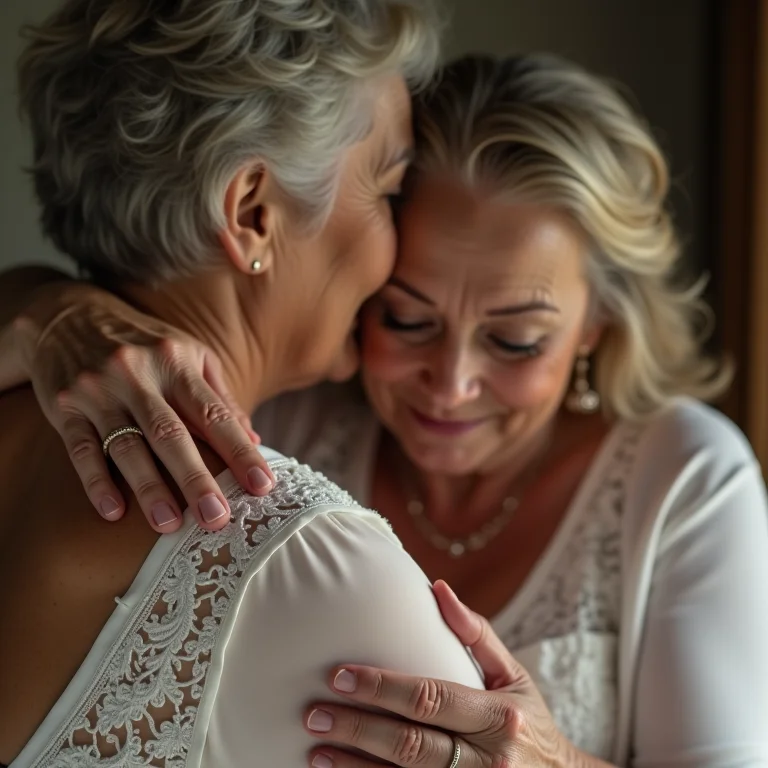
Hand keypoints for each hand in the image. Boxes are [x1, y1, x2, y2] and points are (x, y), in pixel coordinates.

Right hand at [12, 281, 273, 531]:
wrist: (67, 316)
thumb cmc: (144, 345)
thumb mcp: (187, 356)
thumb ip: (220, 398)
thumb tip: (254, 441)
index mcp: (176, 362)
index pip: (214, 413)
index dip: (240, 451)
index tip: (262, 486)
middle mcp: (138, 375)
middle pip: (171, 433)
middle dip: (196, 477)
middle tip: (217, 518)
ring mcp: (98, 390)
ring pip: (126, 445)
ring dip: (149, 487)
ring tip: (169, 526)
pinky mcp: (64, 406)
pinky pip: (80, 449)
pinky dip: (96, 482)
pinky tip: (113, 512)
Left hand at [304, 581, 578, 767]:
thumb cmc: (528, 721)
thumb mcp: (513, 676)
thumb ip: (476, 635)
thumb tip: (438, 589)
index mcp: (498, 716)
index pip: (430, 698)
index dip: (382, 687)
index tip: (340, 676)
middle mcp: (488, 760)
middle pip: (410, 745)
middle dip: (358, 727)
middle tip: (314, 713)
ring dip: (355, 767)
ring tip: (316, 749)